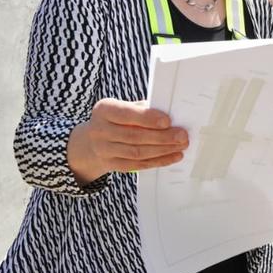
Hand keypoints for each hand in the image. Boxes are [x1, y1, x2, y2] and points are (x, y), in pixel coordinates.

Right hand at [67, 98, 188, 185]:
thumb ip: (142, 109)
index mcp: (104, 110)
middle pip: (134, 136)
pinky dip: (158, 161)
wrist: (90, 141)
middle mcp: (100, 130)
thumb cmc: (115, 119)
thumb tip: (171, 113)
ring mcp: (104, 150)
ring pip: (137, 152)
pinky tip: (173, 156)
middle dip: (161, 137)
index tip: (168, 121)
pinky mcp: (111, 164)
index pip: (126, 114)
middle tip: (182, 135)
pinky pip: (138, 165)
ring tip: (181, 146)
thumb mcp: (122, 107)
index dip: (147, 118)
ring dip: (163, 150)